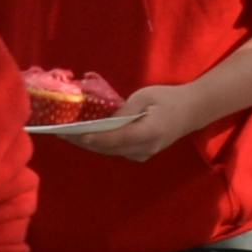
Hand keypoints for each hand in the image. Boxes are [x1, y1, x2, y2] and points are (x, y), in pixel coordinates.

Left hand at [80, 81, 216, 162]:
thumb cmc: (168, 98)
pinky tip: (85, 136)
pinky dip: (100, 144)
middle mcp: (144, 148)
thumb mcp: (144, 97)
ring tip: (67, 135)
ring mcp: (143, 154)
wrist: (192, 111)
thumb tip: (102, 121)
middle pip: (107, 148)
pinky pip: (115, 150)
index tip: (72, 134)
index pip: (113, 139)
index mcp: (147, 133)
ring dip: (88, 144)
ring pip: (109, 151)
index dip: (91, 138)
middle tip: (60, 133)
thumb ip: (123, 111)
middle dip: (82, 141)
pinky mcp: (140, 153)